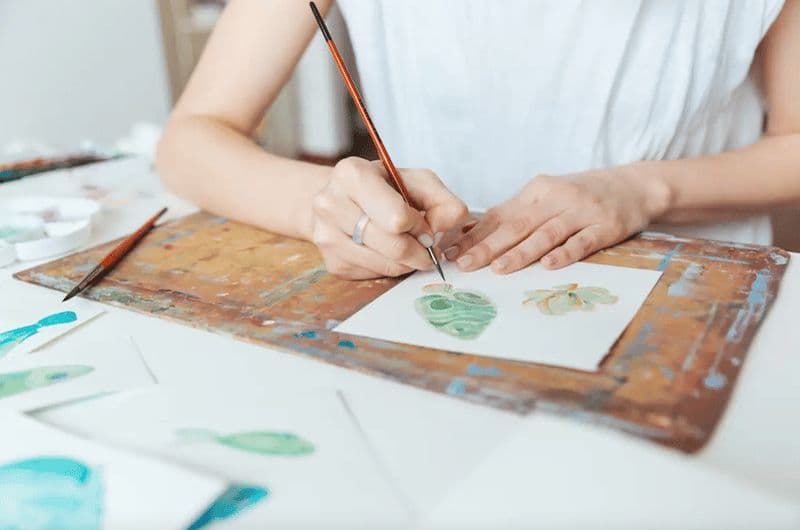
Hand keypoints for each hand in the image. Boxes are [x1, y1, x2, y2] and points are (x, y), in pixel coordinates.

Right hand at [311, 157, 467, 279]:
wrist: (342, 199)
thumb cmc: (383, 187)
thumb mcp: (417, 182)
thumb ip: (443, 201)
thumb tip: (451, 225)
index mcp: (351, 174)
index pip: (397, 218)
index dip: (420, 226)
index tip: (425, 225)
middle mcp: (330, 204)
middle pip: (393, 246)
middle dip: (419, 250)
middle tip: (427, 247)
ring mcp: (326, 237)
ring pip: (385, 265)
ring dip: (408, 262)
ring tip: (410, 247)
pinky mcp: (333, 263)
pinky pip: (375, 275)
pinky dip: (391, 268)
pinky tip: (388, 252)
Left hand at [444, 167, 670, 272]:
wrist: (635, 185)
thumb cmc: (581, 196)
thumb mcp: (546, 197)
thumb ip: (514, 215)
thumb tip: (471, 235)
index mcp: (536, 191)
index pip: (499, 216)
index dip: (473, 235)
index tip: (450, 252)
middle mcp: (556, 199)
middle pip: (517, 225)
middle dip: (487, 247)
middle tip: (464, 265)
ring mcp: (582, 212)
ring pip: (546, 234)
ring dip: (521, 252)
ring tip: (499, 269)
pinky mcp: (606, 226)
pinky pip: (583, 242)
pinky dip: (565, 253)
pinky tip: (549, 265)